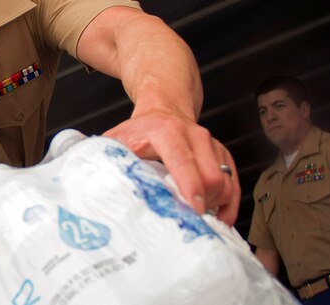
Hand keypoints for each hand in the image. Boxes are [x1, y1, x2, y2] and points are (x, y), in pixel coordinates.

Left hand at [103, 109, 239, 224]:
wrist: (163, 111)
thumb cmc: (140, 130)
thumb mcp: (119, 138)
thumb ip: (108, 157)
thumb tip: (95, 182)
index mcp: (168, 132)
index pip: (183, 162)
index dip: (190, 188)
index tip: (193, 211)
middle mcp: (196, 136)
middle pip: (212, 177)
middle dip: (203, 203)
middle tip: (187, 219)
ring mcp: (212, 146)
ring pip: (225, 182)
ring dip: (214, 205)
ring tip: (196, 218)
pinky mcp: (222, 155)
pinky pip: (234, 183)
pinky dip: (229, 204)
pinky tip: (219, 218)